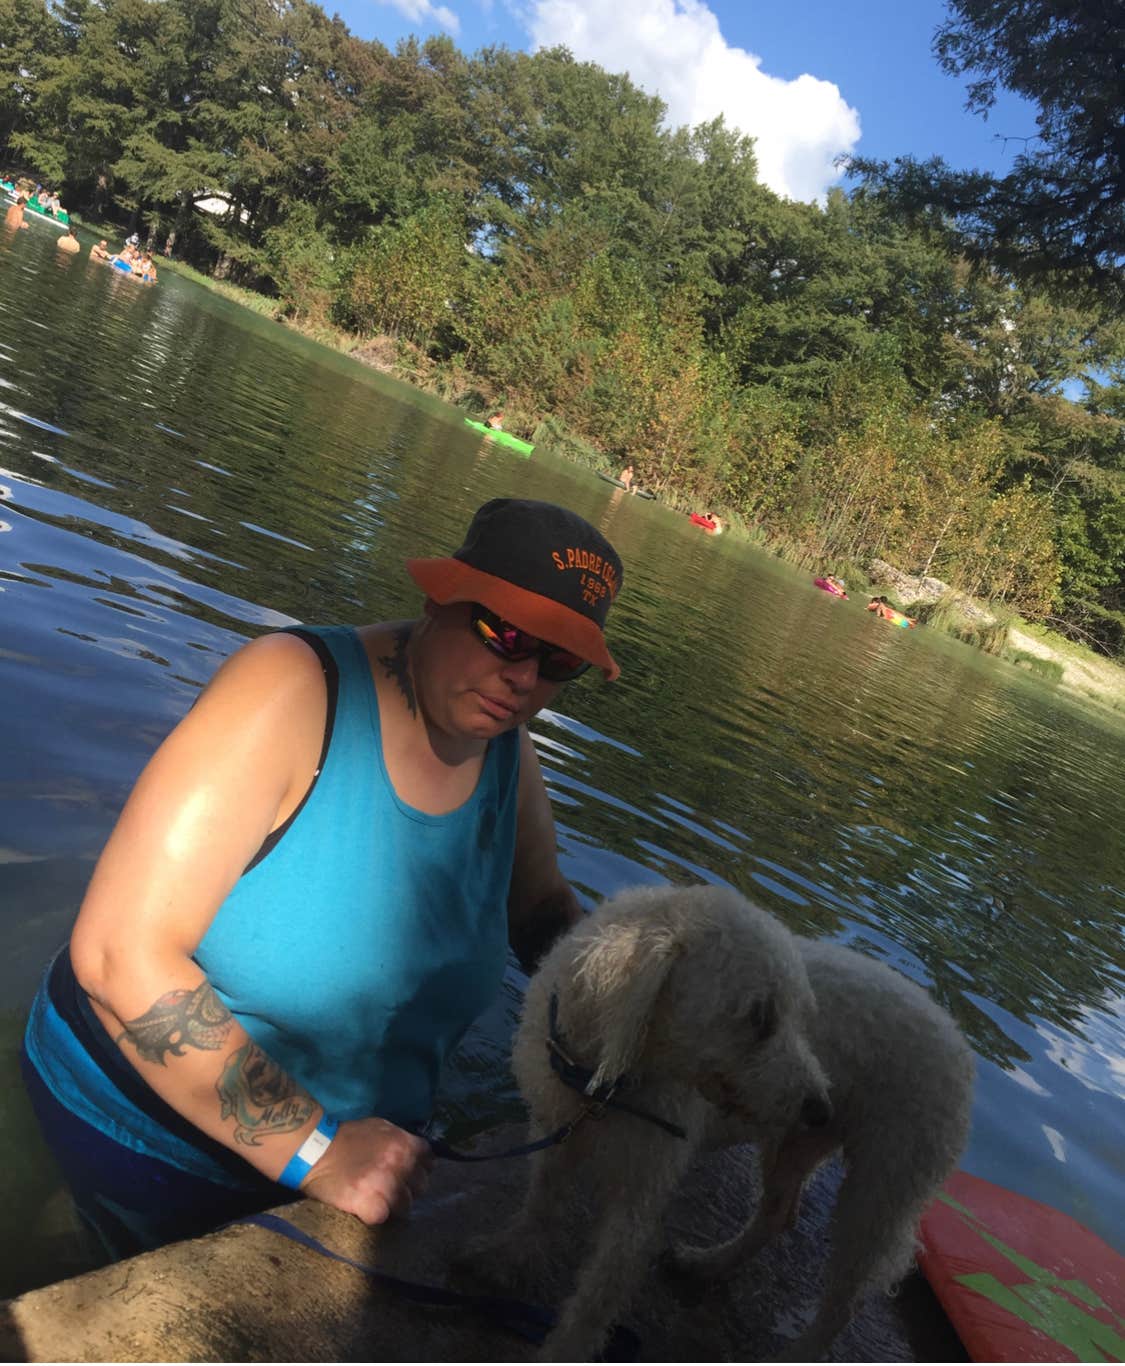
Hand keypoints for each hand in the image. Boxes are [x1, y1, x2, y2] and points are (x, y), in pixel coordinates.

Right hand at [300, 1116, 432, 1224]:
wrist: (314, 1150)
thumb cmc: (347, 1137)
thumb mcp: (380, 1127)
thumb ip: (401, 1140)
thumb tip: (418, 1154)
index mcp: (403, 1143)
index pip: (429, 1161)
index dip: (421, 1168)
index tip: (410, 1174)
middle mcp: (399, 1164)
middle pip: (421, 1186)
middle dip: (409, 1188)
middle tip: (393, 1189)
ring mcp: (385, 1185)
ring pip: (405, 1206)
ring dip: (393, 1205)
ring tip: (378, 1201)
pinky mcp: (370, 1205)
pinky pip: (383, 1217)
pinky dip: (374, 1215)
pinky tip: (364, 1208)